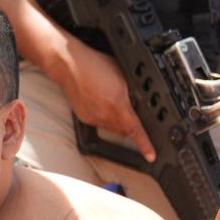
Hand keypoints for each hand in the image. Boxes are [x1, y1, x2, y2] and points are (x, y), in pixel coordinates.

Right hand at [48, 32, 155, 162]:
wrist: (67, 64)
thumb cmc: (93, 64)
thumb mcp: (121, 75)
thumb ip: (132, 92)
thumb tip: (139, 103)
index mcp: (116, 105)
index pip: (135, 130)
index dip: (145, 145)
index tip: (151, 155)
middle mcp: (103, 115)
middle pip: (124, 131)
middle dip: (133, 128)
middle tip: (138, 117)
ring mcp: (92, 118)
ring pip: (112, 128)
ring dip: (119, 122)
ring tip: (117, 104)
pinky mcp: (84, 117)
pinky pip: (101, 123)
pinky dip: (106, 118)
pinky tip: (104, 103)